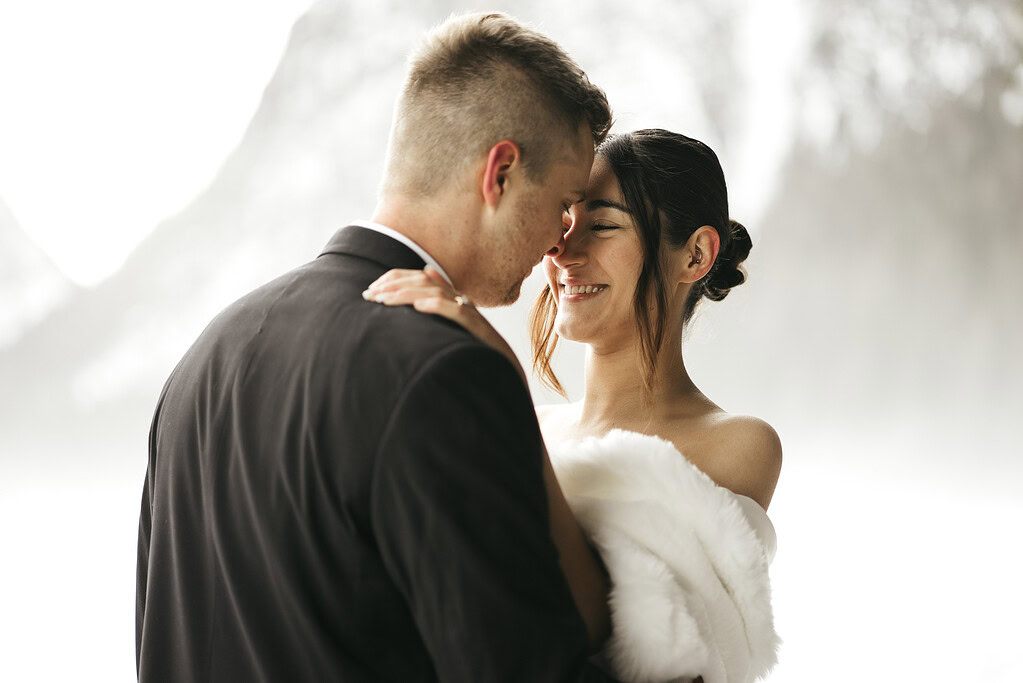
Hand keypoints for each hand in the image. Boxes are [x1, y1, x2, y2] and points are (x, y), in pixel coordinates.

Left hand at [363, 267, 523, 379]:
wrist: (507, 371)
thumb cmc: (476, 352)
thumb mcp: (453, 327)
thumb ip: (439, 304)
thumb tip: (426, 271)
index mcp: (453, 299)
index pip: (421, 278)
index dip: (396, 279)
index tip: (372, 289)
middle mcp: (461, 301)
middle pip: (425, 282)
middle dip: (394, 286)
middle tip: (369, 295)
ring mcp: (470, 314)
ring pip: (436, 294)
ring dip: (406, 295)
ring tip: (384, 301)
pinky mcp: (478, 329)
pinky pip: (458, 312)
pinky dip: (437, 307)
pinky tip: (418, 307)